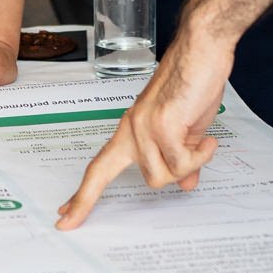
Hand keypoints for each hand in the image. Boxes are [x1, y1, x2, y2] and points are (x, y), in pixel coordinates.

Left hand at [57, 23, 231, 227]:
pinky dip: (199, 156)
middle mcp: (130, 129)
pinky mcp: (163, 125)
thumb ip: (182, 156)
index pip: (99, 166)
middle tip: (66, 223)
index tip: (64, 215)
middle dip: (85, 201)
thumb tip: (186, 184)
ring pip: (159, 178)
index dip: (81, 193)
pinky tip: (208, 139)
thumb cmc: (195, 83)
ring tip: (200, 142)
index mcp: (131, 128)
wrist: (203, 49)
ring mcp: (143, 127)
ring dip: (185, 166)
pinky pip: (180, 164)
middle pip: (103, 175)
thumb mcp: (188, 129)